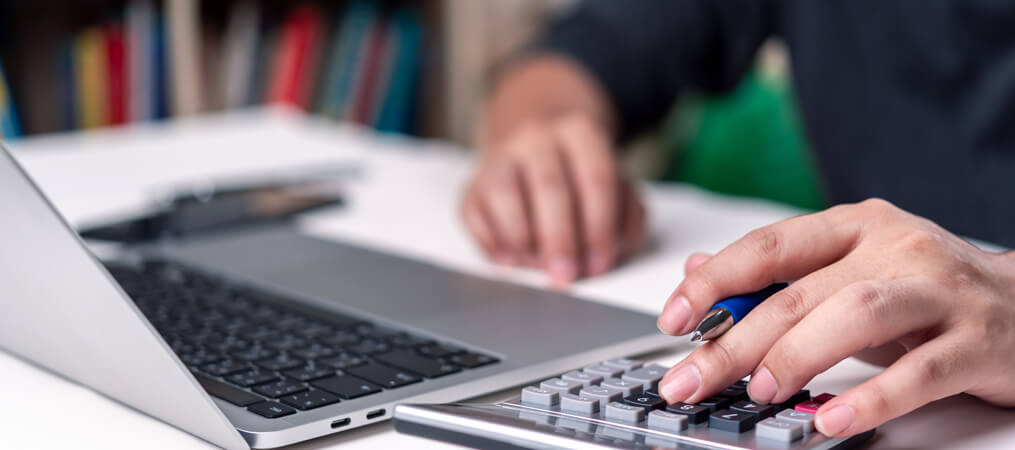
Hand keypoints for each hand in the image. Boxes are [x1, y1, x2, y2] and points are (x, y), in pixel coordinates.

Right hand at [460, 113, 644, 285]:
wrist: (536, 147)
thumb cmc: (580, 176)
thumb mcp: (616, 183)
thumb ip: (626, 213)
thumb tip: (618, 246)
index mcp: (580, 132)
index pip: (596, 177)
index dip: (599, 226)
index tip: (599, 263)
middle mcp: (537, 137)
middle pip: (550, 186)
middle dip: (559, 239)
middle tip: (566, 276)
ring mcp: (500, 157)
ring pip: (504, 194)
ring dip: (523, 239)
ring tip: (538, 265)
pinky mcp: (472, 184)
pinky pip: (475, 213)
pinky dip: (492, 242)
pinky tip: (512, 259)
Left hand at [656, 198, 1014, 436]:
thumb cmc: (927, 293)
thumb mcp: (847, 272)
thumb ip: (777, 273)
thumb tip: (698, 270)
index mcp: (856, 226)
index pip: (769, 246)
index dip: (714, 282)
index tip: (673, 319)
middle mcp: (895, 247)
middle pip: (799, 291)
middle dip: (735, 340)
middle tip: (693, 379)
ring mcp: (939, 292)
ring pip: (855, 315)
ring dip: (797, 355)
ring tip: (761, 391)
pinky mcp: (976, 342)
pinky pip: (919, 372)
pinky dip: (871, 397)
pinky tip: (831, 419)